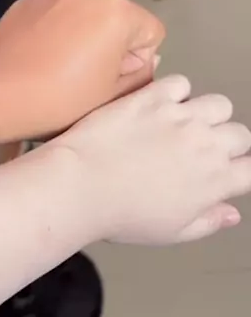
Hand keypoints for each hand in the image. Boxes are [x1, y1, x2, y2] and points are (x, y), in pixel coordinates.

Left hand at [0, 0, 164, 140]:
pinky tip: (37, 54)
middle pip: (118, 18)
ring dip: (82, 33)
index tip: (107, 80)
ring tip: (57, 65)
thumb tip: (139, 61)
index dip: (136, 62)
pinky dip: (54, 29)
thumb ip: (139, 76)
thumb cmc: (60, 98)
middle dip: (110, 43)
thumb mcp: (111, 96)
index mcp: (119, 12)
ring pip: (85, 14)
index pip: (151, 33)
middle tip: (83, 75)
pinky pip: (56, 13)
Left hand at [55, 75, 250, 243]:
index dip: (242, 170)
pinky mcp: (153, 97)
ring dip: (208, 114)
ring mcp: (180, 117)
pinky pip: (181, 83)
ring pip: (219, 104)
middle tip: (204, 151)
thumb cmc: (121, 215)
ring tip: (187, 125)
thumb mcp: (171, 232)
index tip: (231, 172)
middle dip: (228, 143)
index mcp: (214, 181)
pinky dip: (177, 92)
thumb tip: (231, 215)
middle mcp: (205, 145)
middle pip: (239, 134)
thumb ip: (207, 221)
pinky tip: (162, 105)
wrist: (82, 186)